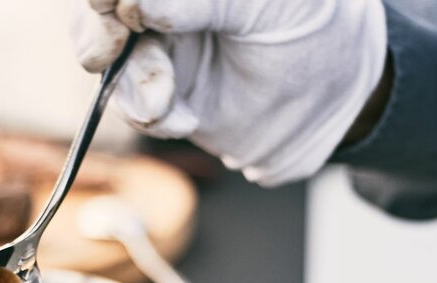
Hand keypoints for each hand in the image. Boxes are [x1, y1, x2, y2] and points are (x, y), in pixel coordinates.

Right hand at [69, 0, 388, 185]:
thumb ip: (201, 1)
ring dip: (127, 82)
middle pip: (99, 10)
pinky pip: (130, 104)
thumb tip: (135, 3)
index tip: (108, 2)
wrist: (340, 98)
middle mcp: (165, 4)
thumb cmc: (313, 25)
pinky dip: (147, 115)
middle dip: (96, 30)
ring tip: (162, 101)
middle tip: (107, 49)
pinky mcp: (164, 97)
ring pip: (106, 57)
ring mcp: (160, 48)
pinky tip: (181, 117)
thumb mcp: (264, 5)